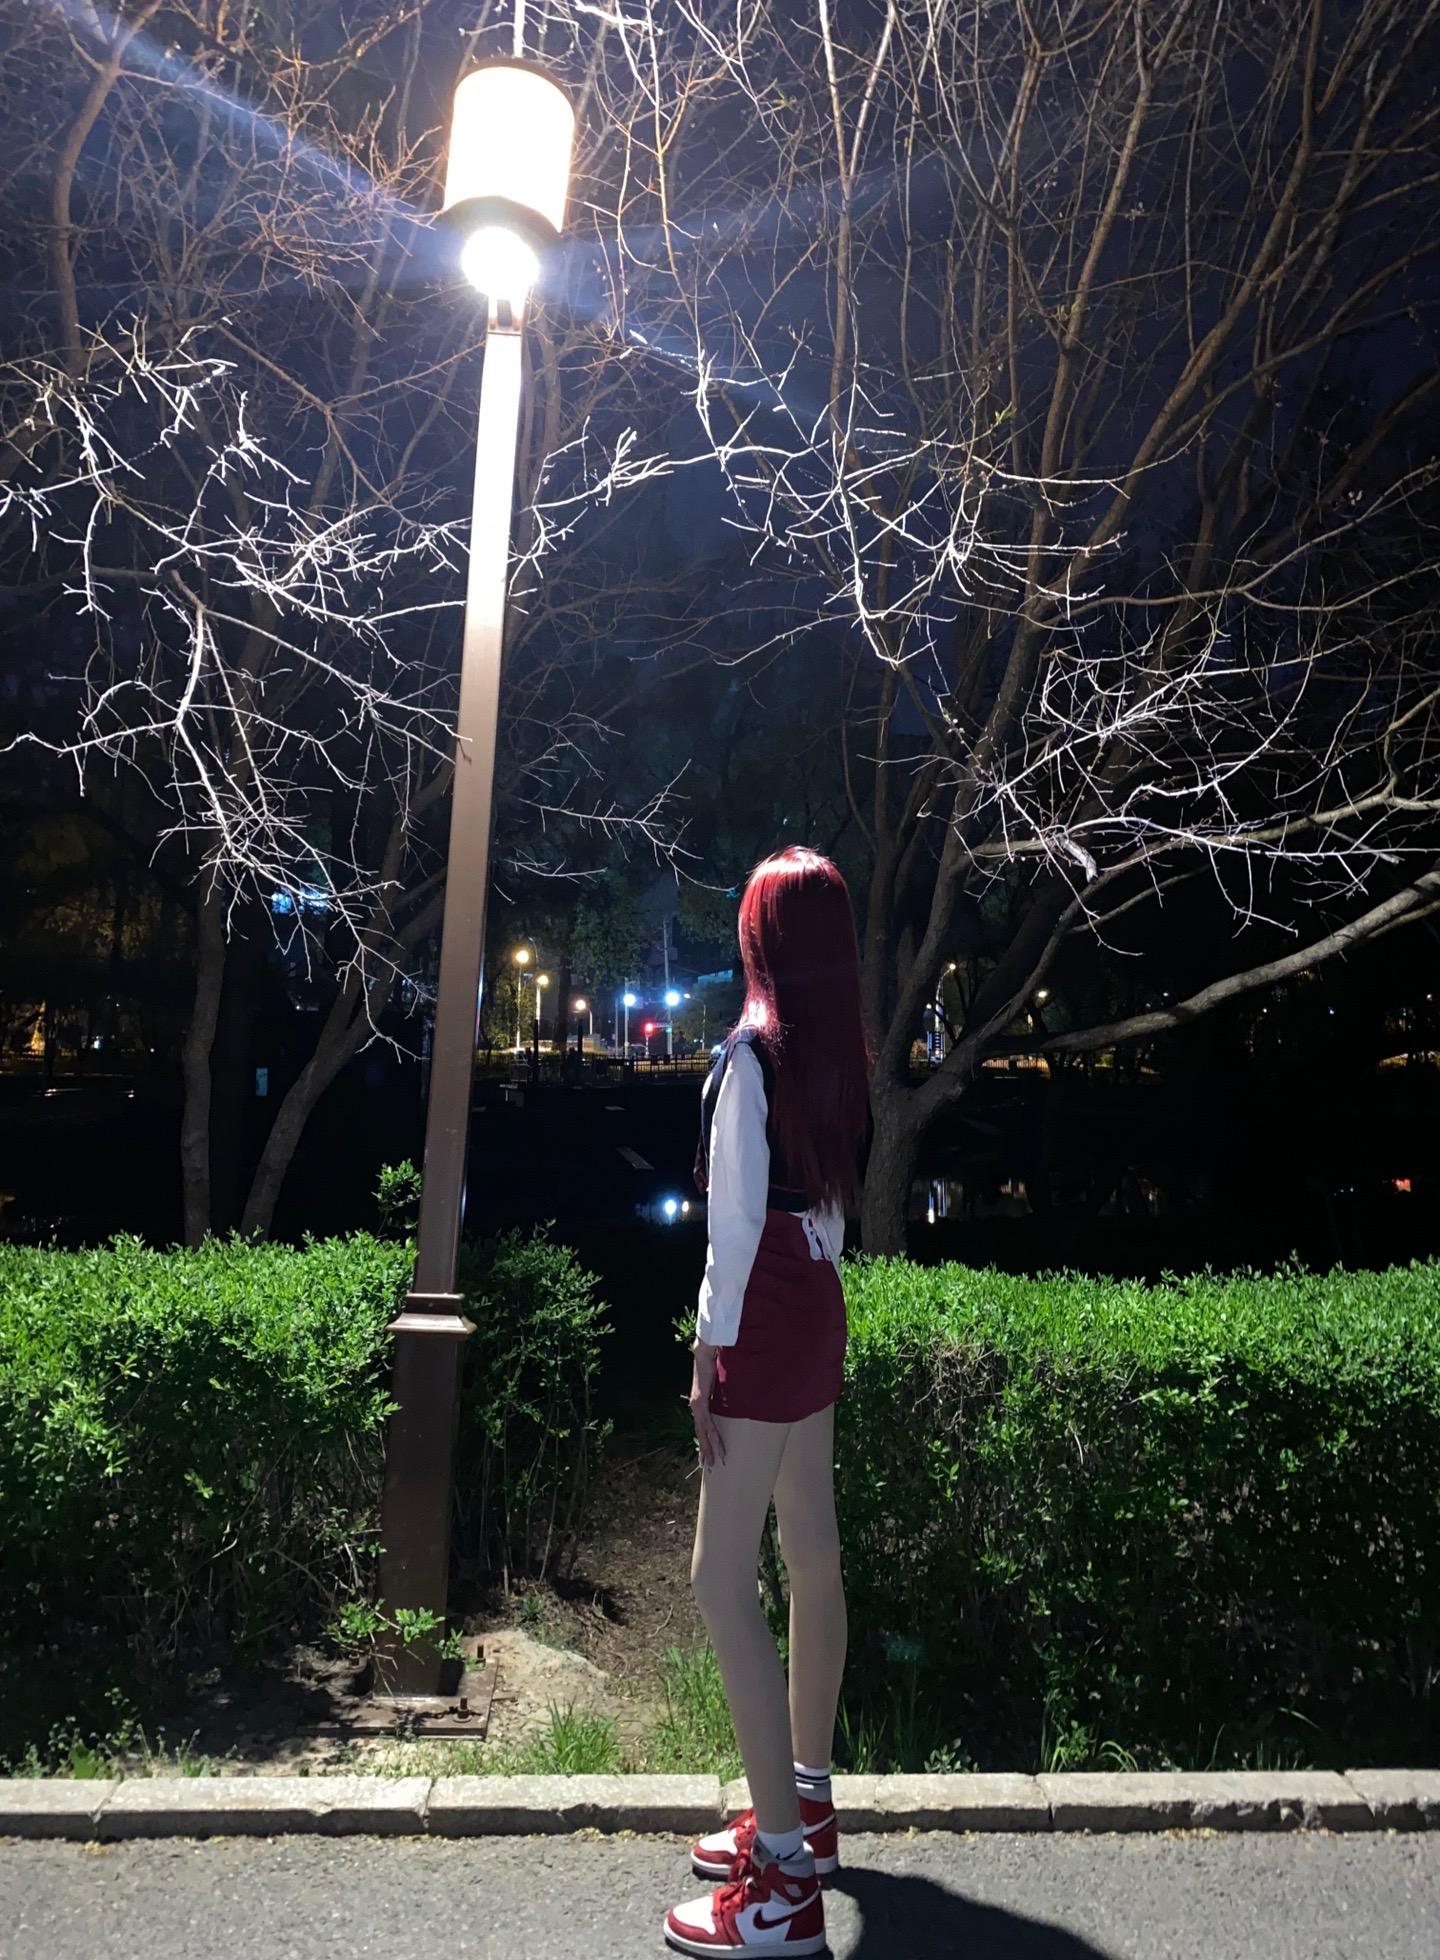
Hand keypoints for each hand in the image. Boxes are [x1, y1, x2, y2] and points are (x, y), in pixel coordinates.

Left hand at [688, 1339, 725, 1468]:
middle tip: (707, 1466)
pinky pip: (708, 1424)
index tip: (707, 1454)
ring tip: (713, 1462)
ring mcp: (697, 1406)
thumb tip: (731, 1397)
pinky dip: (712, 1436)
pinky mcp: (700, 1402)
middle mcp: (696, 1407)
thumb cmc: (713, 1365)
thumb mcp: (718, 1384)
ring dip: (709, 1448)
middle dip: (705, 1451)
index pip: (702, 1427)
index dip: (705, 1441)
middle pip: (700, 1434)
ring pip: (703, 1432)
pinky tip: (716, 1447)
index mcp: (700, 1404)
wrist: (705, 1353)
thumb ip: (722, 1393)